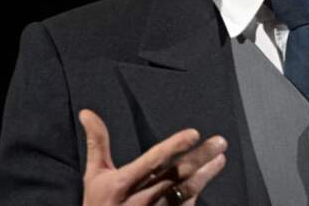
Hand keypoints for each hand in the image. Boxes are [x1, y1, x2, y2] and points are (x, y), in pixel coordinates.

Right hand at [78, 108, 226, 205]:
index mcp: (122, 184)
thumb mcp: (95, 175)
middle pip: (176, 175)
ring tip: (221, 158)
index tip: (193, 134)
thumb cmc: (99, 204)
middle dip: (200, 158)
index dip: (173, 147)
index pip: (152, 161)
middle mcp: (140, 200)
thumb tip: (87, 112)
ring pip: (186, 192)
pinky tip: (206, 177)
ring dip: (206, 174)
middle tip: (220, 142)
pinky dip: (198, 192)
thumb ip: (97, 143)